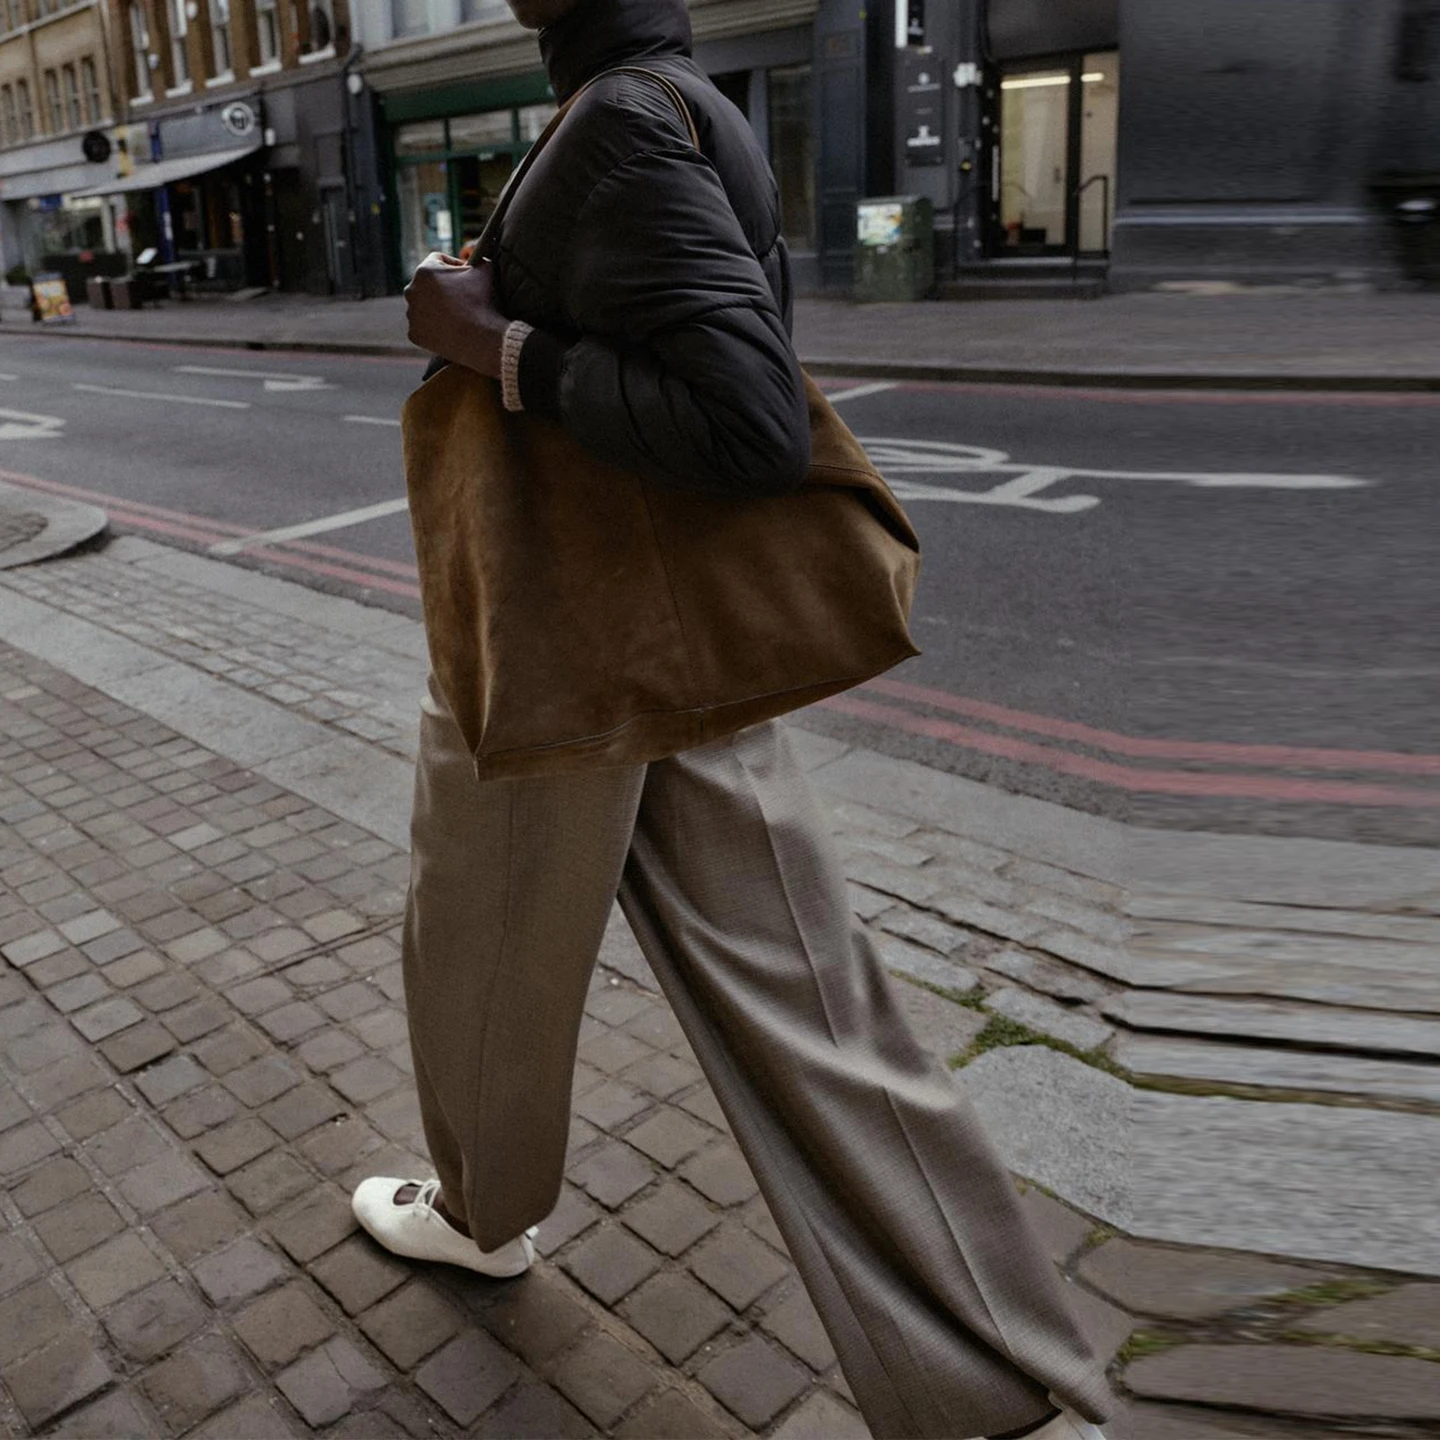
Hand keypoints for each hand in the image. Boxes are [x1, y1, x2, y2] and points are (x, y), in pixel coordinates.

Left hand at [405, 253, 508, 377]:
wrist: (480, 337)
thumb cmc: (482, 302)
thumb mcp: (485, 271)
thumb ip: (480, 260)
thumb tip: (481, 259)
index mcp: (425, 270)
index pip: (437, 260)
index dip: (453, 265)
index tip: (465, 275)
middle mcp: (411, 290)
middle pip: (426, 284)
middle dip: (441, 287)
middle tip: (459, 296)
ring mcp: (411, 314)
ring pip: (422, 306)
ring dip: (435, 308)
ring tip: (454, 314)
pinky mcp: (414, 334)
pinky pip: (422, 328)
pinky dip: (433, 328)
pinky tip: (448, 329)